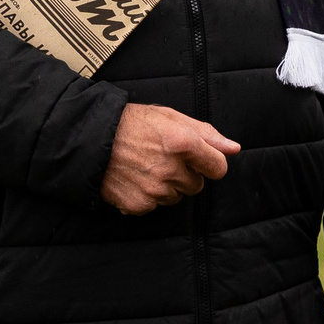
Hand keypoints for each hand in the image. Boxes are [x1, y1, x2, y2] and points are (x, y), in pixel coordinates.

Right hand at [99, 103, 239, 214]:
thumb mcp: (170, 117)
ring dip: (167, 186)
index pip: (218, 168)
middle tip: (163, 158)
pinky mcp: (139, 205)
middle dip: (186, 174)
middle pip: (197, 185)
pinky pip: (155, 206)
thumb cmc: (131, 124)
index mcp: (183, 143)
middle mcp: (171, 169)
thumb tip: (234, 148)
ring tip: (146, 166)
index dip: (210, 163)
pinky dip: (147, 196)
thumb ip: (206, 134)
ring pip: (176, 196)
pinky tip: (134, 178)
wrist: (90, 140)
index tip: (199, 159)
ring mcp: (154, 190)